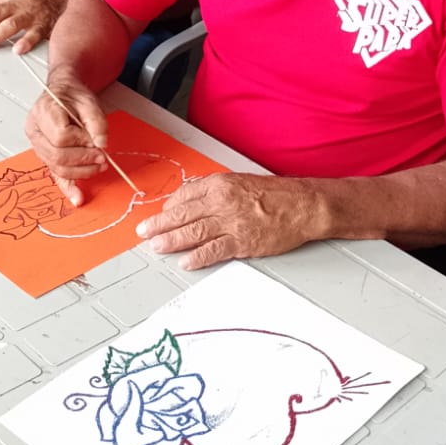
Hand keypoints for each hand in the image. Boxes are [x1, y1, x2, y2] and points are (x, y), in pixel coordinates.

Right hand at [23, 72, 109, 205]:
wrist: (63, 93)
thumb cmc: (72, 96)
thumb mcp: (89, 101)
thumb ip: (96, 121)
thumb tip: (100, 144)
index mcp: (44, 112)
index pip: (61, 136)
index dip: (81, 142)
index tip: (96, 140)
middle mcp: (35, 130)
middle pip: (57, 155)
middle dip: (83, 160)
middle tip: (101, 157)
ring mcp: (38, 145)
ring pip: (56, 167)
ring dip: (81, 171)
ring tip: (98, 165)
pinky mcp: (45, 156)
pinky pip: (55, 175)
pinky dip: (67, 187)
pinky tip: (77, 197)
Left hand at [136, 174, 322, 269]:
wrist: (302, 205)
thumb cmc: (275, 194)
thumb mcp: (239, 182)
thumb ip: (215, 192)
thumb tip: (191, 204)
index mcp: (219, 184)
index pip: (184, 196)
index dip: (168, 208)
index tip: (160, 216)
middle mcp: (221, 201)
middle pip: (182, 214)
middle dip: (159, 225)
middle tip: (143, 232)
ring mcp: (231, 222)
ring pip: (192, 232)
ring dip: (171, 241)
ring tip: (156, 247)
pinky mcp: (242, 241)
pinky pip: (214, 250)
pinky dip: (197, 257)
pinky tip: (186, 262)